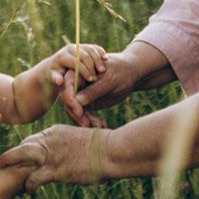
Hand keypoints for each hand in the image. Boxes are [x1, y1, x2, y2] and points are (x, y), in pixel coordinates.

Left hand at [0, 125, 111, 192]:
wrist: (111, 151)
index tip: (20, 156)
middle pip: (25, 145)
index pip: (34, 138)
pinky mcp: (56, 170)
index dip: (25, 148)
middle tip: (0, 161)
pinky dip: (28, 185)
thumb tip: (70, 150)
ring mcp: (52, 154)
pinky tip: (28, 191)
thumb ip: (70, 142)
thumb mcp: (83, 138)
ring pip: (22, 156)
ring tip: (1, 168)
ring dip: (10, 162)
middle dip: (12, 154)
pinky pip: (34, 178)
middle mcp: (50, 140)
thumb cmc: (103, 147)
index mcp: (56, 131)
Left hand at [46, 43, 106, 87]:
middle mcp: (70, 48)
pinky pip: (93, 47)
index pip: (75, 61)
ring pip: (90, 49)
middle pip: (83, 55)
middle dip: (92, 66)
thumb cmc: (55, 73)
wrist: (55, 64)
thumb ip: (56, 79)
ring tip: (103, 70)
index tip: (91, 79)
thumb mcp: (54, 76)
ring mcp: (77, 46)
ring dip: (98, 59)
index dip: (84, 70)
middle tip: (97, 77)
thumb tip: (59, 82)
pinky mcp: (83, 46)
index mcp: (62, 56)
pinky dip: (100, 52)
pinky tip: (106, 59)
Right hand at [59, 41, 173, 125]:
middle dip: (76, 115)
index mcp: (79, 71)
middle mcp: (77, 83)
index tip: (80, 113)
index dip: (70, 101)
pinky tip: (102, 125)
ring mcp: (81, 94)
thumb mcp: (109, 81)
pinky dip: (91, 121)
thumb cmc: (120, 71)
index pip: (67, 86)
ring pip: (76, 110)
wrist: (130, 74)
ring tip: (99, 126)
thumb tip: (77, 101)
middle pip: (69, 101)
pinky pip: (85, 114)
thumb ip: (93, 90)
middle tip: (87, 125)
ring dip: (85, 121)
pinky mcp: (88, 103)